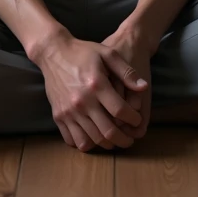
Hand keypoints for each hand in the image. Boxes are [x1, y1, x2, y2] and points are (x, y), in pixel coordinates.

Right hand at [35, 35, 147, 151]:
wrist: (54, 53)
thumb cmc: (83, 52)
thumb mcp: (107, 53)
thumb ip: (126, 71)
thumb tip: (143, 87)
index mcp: (96, 85)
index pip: (120, 111)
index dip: (133, 119)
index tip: (137, 119)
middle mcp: (82, 101)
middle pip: (107, 132)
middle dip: (123, 139)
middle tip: (129, 139)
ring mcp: (69, 111)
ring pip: (92, 140)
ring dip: (106, 144)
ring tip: (114, 139)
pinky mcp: (58, 116)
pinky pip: (73, 140)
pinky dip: (86, 143)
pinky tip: (93, 136)